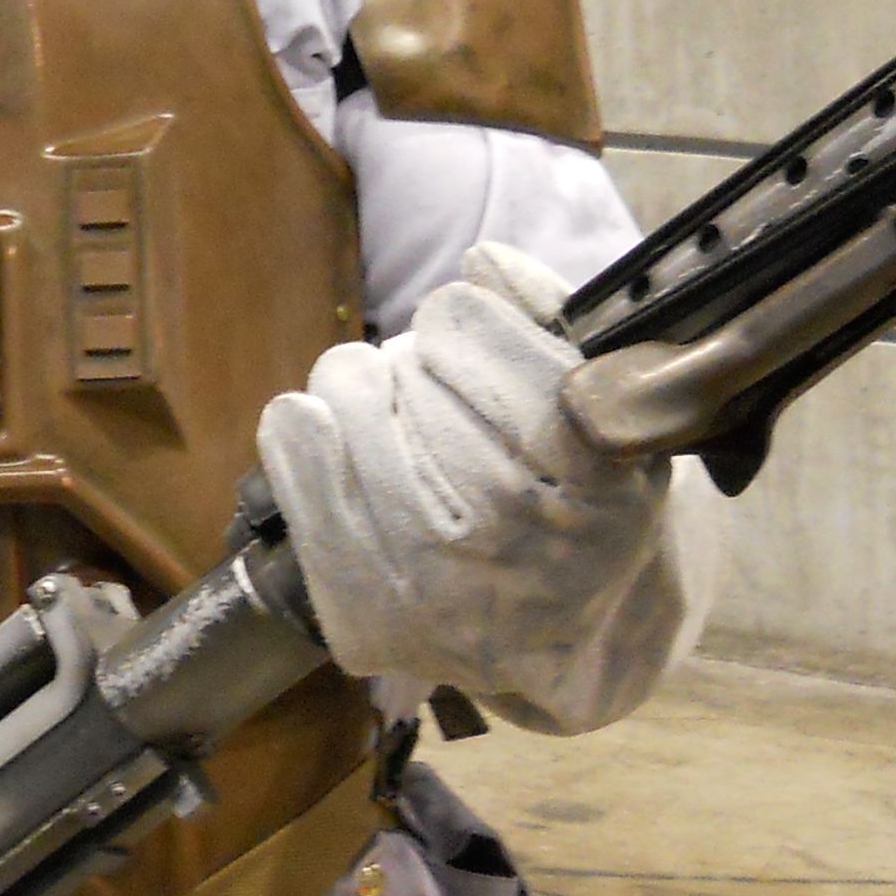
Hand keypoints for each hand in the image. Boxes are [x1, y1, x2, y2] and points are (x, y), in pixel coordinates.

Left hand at [258, 241, 704, 734]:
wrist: (567, 633)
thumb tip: (484, 262)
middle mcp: (504, 532)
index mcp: (585, 471)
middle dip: (414, 361)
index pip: (464, 328)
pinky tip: (334, 439)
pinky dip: (302, 425)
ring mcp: (426, 582)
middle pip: (401, 363)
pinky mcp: (362, 611)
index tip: (466, 340)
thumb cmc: (580, 497)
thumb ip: (552, 319)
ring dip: (362, 387)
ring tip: (392, 418)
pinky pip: (292, 453)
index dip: (461, 320)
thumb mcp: (603, 403)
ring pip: (344, 396)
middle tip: (434, 394)